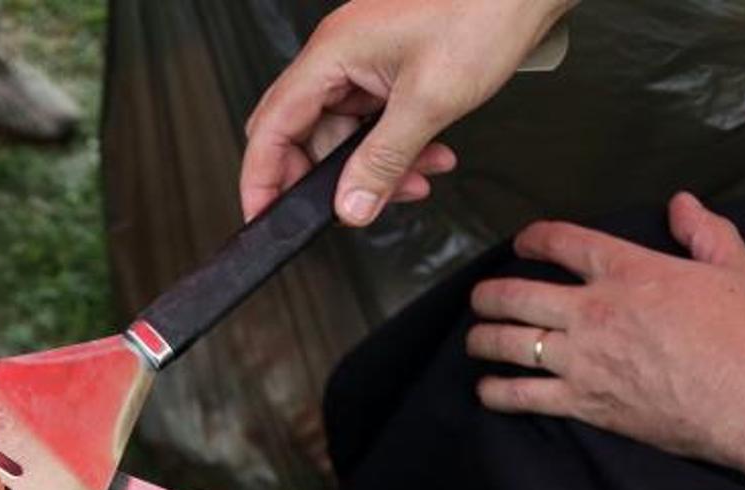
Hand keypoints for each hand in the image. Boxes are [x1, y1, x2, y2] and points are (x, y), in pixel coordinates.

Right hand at [240, 0, 570, 224]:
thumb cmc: (483, 11)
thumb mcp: (429, 101)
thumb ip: (382, 161)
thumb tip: (349, 206)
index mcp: (331, 54)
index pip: (271, 126)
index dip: (261, 178)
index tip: (262, 216)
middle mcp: (339, 56)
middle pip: (302, 135)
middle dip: (325, 180)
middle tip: (346, 209)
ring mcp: (363, 62)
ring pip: (343, 135)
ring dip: (372, 168)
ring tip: (413, 182)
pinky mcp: (388, 70)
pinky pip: (373, 123)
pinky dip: (394, 149)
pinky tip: (426, 159)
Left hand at [468, 193, 744, 489]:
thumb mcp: (734, 269)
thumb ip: (704, 230)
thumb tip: (680, 202)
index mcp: (630, 271)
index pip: (562, 243)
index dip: (532, 238)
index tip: (521, 243)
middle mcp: (594, 311)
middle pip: (515, 294)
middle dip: (487, 294)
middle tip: (481, 298)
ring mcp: (583, 359)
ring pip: (506, 343)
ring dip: (481, 339)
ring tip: (476, 339)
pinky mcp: (582, 402)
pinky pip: (520, 396)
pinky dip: (495, 392)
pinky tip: (488, 388)